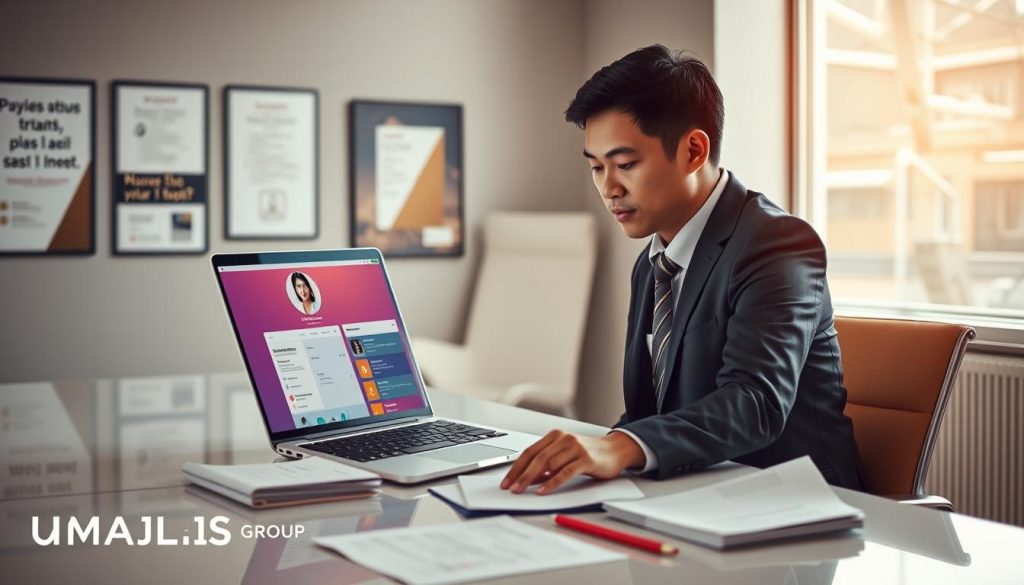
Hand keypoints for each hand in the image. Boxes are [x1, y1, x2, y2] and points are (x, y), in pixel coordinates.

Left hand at [500, 430, 644, 494]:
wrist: (615, 451)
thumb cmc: (588, 454)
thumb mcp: (564, 457)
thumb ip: (546, 467)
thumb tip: (527, 480)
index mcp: (555, 436)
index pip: (529, 452)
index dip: (516, 467)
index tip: (506, 481)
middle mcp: (563, 439)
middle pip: (536, 458)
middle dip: (520, 475)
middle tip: (511, 488)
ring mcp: (575, 448)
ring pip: (548, 464)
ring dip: (532, 479)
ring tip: (523, 491)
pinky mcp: (585, 459)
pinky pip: (564, 472)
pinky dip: (552, 483)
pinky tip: (543, 491)